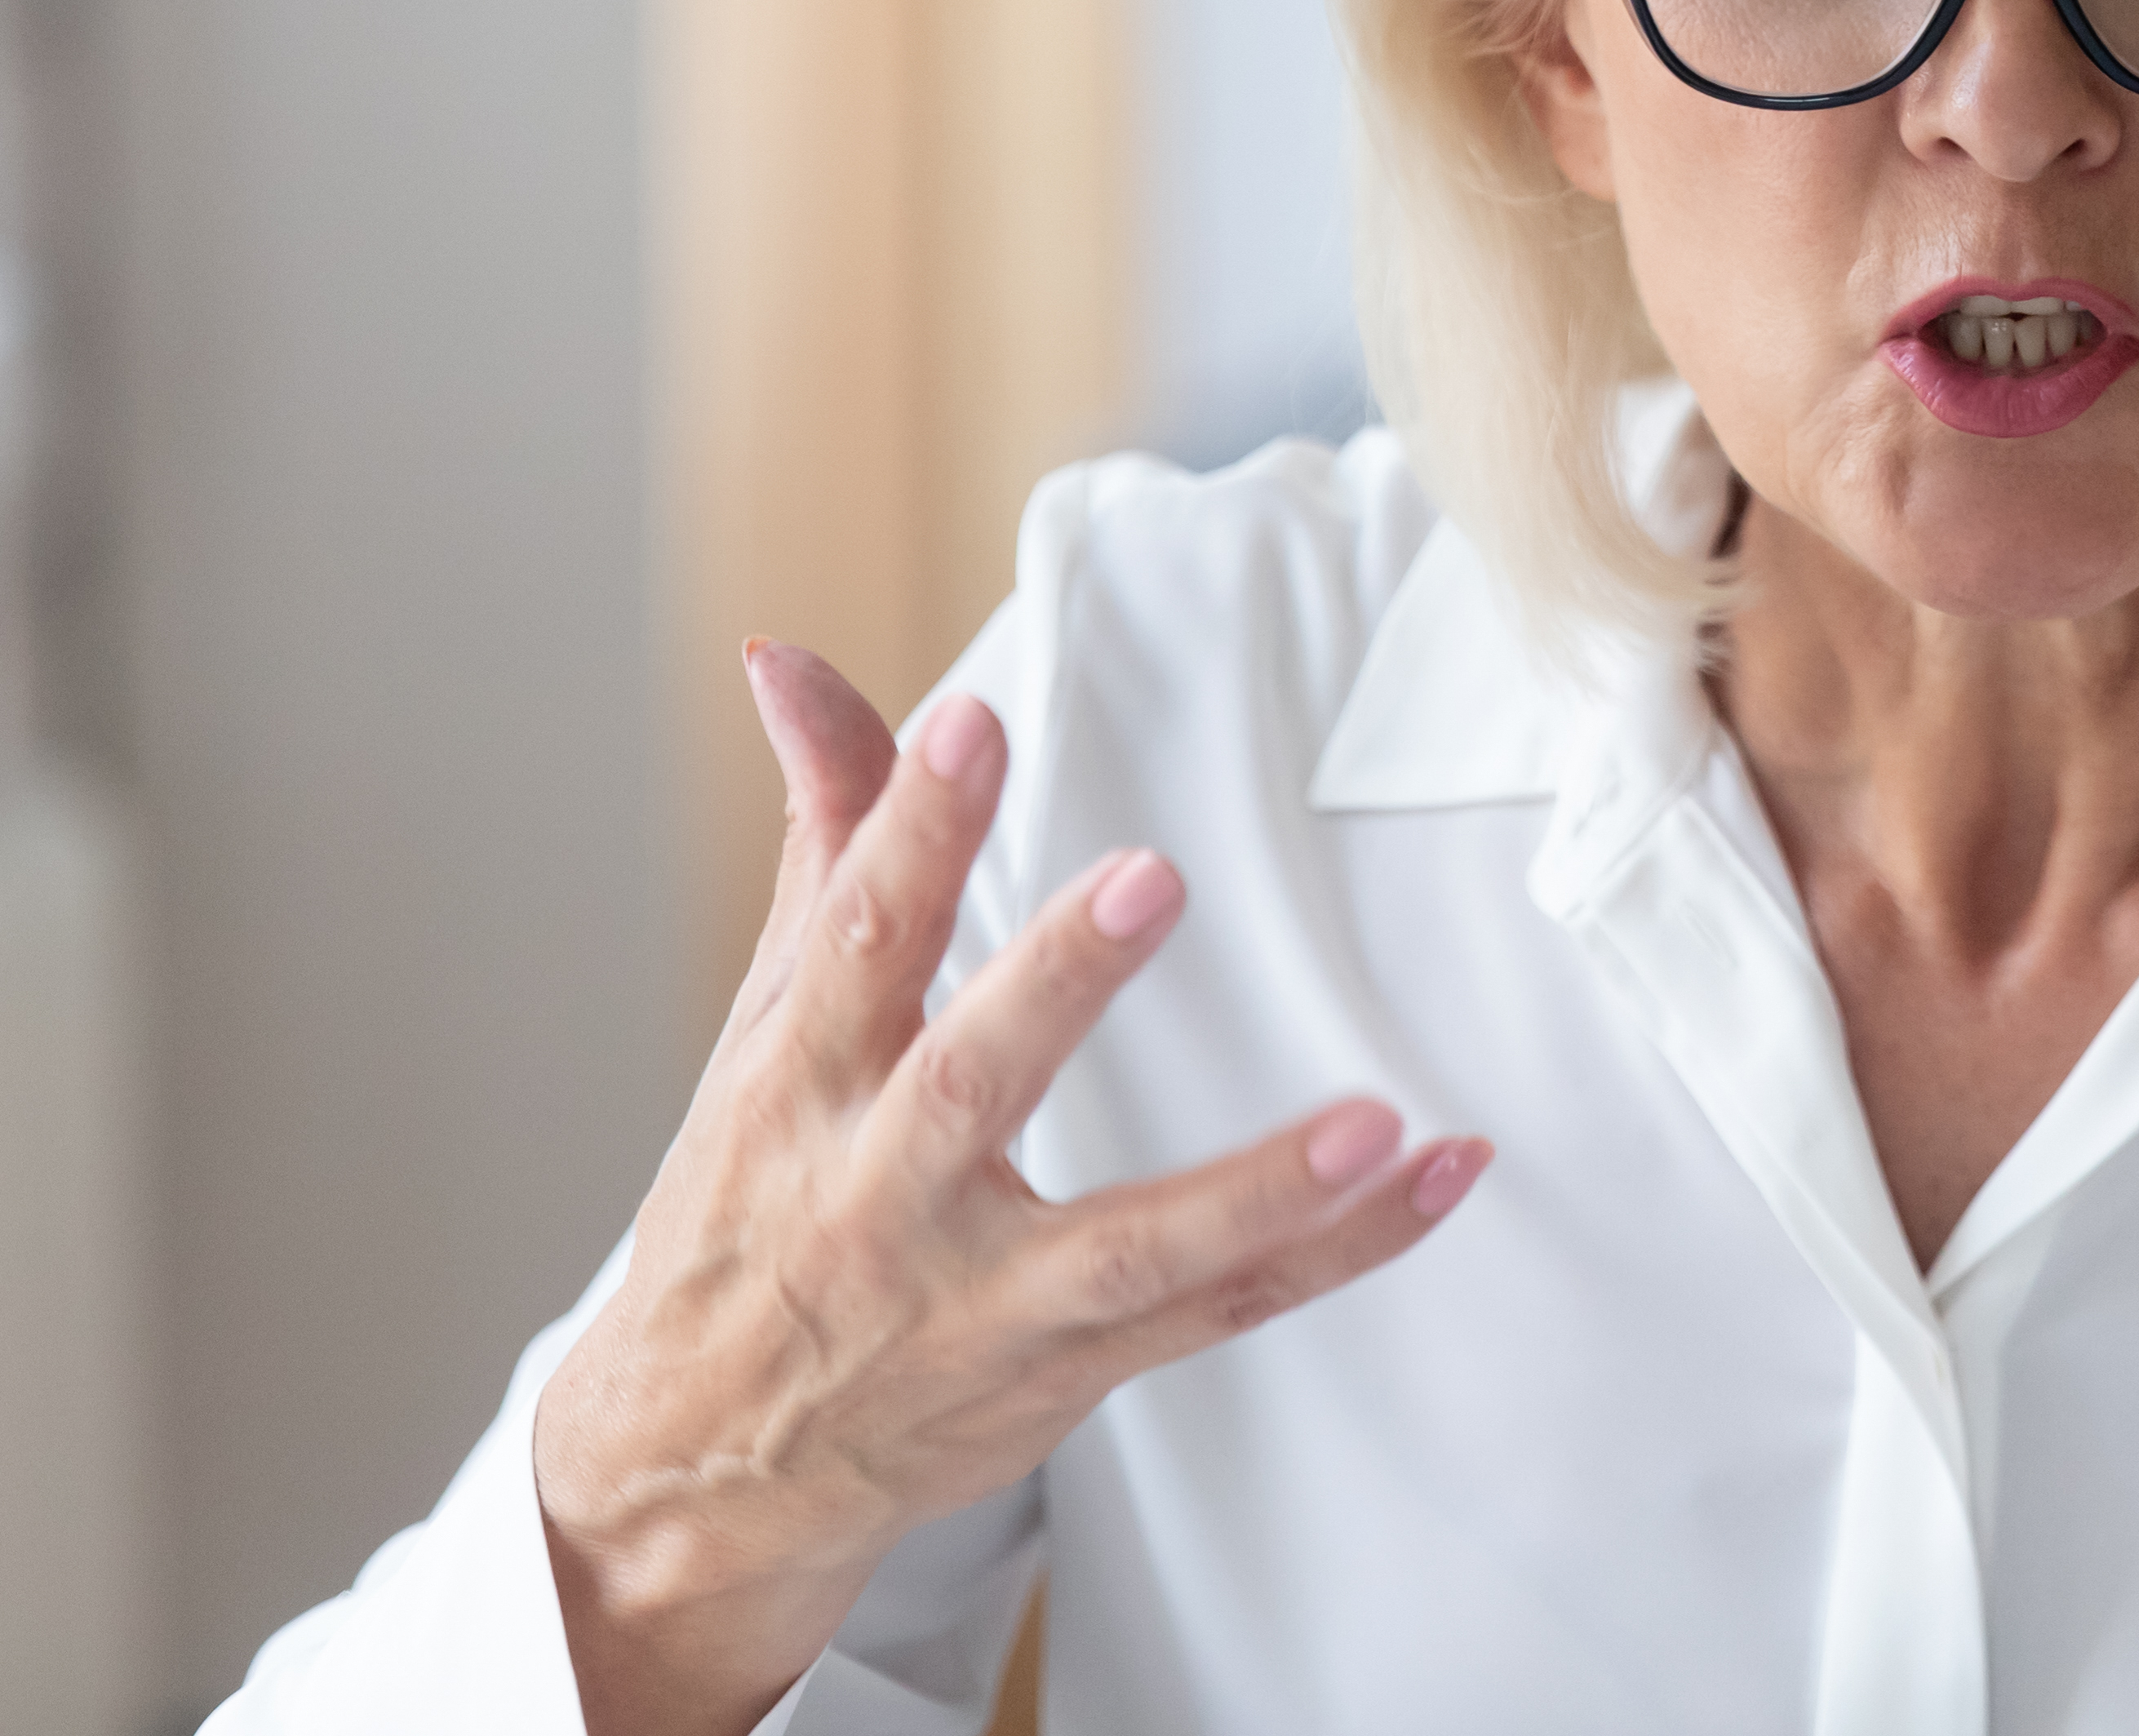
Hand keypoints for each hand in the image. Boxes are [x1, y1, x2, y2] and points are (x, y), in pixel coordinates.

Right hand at [531, 644, 1490, 1735]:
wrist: (701, 1474)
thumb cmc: (747, 1216)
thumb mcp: (767, 1027)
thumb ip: (825, 841)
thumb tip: (793, 665)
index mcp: (802, 1089)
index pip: (855, 940)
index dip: (909, 830)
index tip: (968, 724)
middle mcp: (882, 1198)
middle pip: (972, 1084)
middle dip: (1056, 984)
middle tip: (1150, 878)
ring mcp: (983, 1301)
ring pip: (1127, 1249)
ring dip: (1257, 1187)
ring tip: (1374, 1120)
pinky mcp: (1068, 1368)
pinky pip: (1223, 1310)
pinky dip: (1341, 1250)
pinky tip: (1437, 1174)